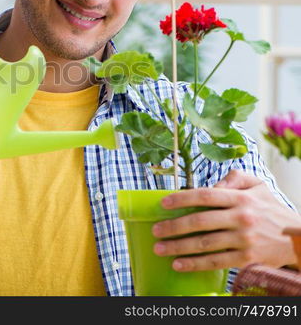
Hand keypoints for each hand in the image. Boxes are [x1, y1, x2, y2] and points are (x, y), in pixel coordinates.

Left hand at [152, 169, 300, 271]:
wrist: (297, 237)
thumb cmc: (271, 209)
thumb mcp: (257, 185)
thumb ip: (234, 178)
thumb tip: (212, 183)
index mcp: (240, 198)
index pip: (204, 196)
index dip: (181, 199)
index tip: (163, 203)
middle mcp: (240, 218)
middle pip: (200, 221)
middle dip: (173, 226)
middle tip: (155, 230)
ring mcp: (243, 240)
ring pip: (204, 244)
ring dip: (178, 247)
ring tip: (160, 248)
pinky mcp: (246, 259)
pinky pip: (215, 262)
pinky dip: (194, 264)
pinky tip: (178, 264)